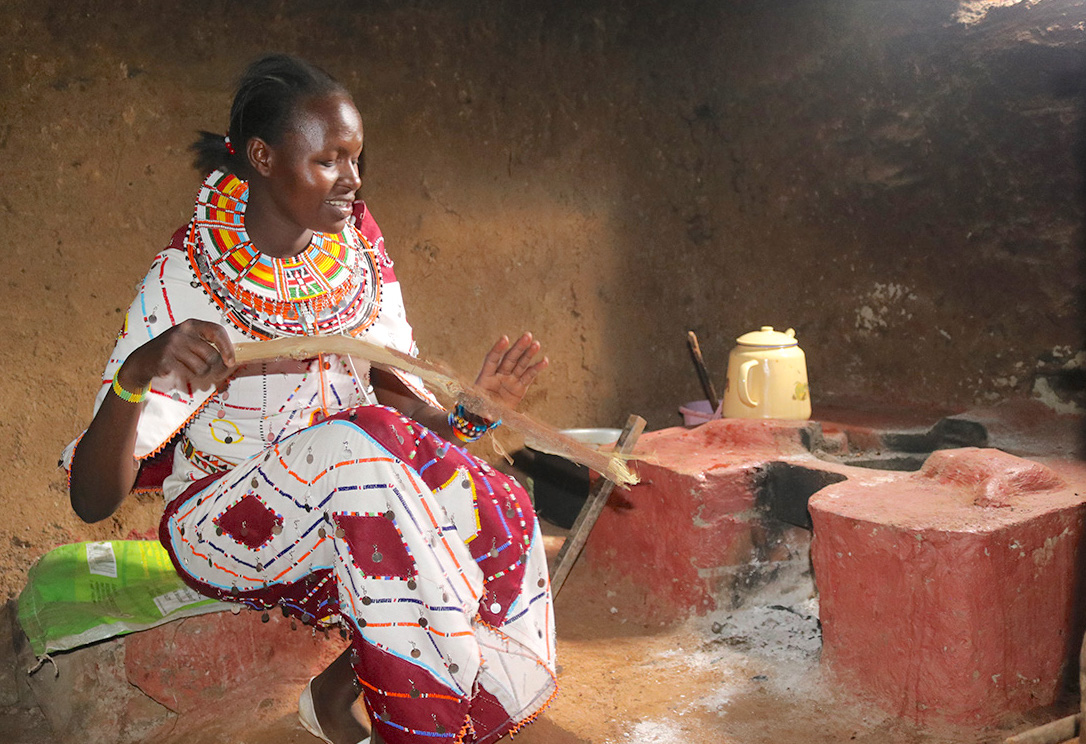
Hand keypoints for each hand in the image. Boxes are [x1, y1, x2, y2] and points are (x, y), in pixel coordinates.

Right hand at [117, 319, 235, 392]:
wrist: (142, 361)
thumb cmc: (170, 352)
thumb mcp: (188, 341)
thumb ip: (207, 345)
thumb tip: (231, 359)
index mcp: (191, 325)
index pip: (217, 331)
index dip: (227, 348)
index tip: (231, 361)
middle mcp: (183, 333)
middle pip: (212, 355)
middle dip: (216, 369)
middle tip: (214, 374)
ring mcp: (173, 345)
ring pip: (203, 368)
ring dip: (202, 376)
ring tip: (194, 373)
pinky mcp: (167, 359)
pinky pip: (189, 374)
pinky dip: (190, 379)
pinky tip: (183, 374)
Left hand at [474, 332, 548, 409]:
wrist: (487, 415)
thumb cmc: (478, 409)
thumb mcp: (477, 408)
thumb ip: (483, 410)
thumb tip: (488, 416)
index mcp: (485, 376)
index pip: (492, 359)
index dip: (498, 349)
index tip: (505, 339)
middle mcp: (499, 375)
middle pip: (509, 358)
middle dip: (518, 347)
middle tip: (528, 335)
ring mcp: (510, 380)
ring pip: (520, 364)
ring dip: (528, 354)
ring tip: (536, 344)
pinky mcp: (520, 387)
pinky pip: (529, 376)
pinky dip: (536, 368)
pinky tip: (544, 361)